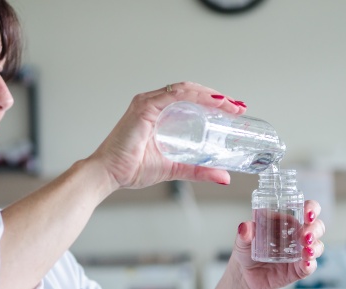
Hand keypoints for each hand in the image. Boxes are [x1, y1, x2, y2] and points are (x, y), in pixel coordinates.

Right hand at [89, 82, 246, 190]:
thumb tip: (223, 177)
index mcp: (157, 113)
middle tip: (237, 107)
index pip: (190, 100)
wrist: (109, 174)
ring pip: (185, 90)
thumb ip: (198, 170)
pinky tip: (212, 102)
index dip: (213, 102)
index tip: (233, 111)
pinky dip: (195, 96)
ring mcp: (147, 102)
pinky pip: (174, 95)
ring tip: (229, 105)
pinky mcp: (143, 106)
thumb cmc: (131, 168)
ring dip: (210, 95)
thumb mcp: (174, 167)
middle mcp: (152, 103)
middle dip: (216, 98)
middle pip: (190, 92)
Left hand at [218, 200, 324, 288]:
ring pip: (317, 245)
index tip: (307, 213)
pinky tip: (305, 263)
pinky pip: (310, 266)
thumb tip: (245, 227)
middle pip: (316, 226)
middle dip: (314, 228)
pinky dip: (310, 264)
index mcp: (286, 220)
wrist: (246, 274)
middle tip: (305, 234)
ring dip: (315, 246)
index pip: (306, 209)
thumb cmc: (248, 250)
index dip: (311, 208)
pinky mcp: (300, 269)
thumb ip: (244, 234)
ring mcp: (300, 251)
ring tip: (306, 248)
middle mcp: (297, 234)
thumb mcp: (243, 240)